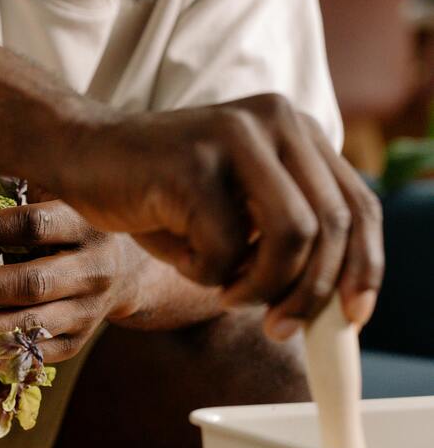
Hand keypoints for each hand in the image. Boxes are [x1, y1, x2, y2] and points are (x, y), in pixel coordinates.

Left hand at [0, 200, 142, 365]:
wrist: (131, 269)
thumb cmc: (75, 224)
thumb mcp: (60, 195)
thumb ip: (20, 185)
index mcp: (84, 224)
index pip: (34, 227)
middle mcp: (93, 269)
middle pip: (32, 284)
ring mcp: (88, 310)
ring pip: (32, 325)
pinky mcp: (79, 340)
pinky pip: (35, 354)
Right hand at [49, 93, 382, 339]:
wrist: (82, 156)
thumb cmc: (161, 194)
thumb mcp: (238, 212)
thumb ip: (288, 237)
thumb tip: (337, 307)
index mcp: (294, 129)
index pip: (357, 203)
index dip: (364, 266)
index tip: (353, 316)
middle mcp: (276, 120)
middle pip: (333, 223)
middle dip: (311, 292)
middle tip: (280, 327)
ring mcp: (236, 134)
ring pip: (292, 235)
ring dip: (260, 285)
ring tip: (225, 291)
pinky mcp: (195, 161)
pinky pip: (226, 246)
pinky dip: (205, 272)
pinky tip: (178, 256)